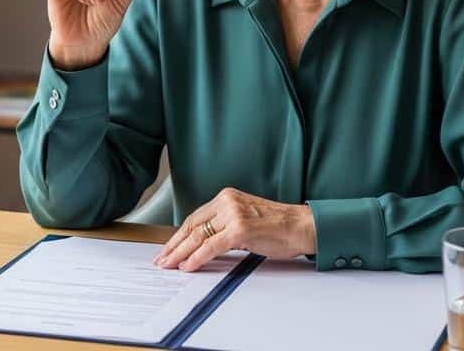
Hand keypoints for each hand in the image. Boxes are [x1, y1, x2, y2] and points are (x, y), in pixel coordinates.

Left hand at [152, 188, 316, 271]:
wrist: (301, 226)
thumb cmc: (278, 227)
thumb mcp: (245, 220)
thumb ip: (224, 227)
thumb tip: (202, 245)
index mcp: (226, 197)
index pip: (195, 218)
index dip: (178, 236)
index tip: (168, 249)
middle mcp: (227, 201)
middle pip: (192, 226)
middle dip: (174, 246)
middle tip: (162, 260)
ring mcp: (233, 214)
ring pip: (198, 236)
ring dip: (180, 253)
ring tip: (169, 265)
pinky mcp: (240, 228)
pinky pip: (211, 246)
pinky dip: (197, 258)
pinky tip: (188, 266)